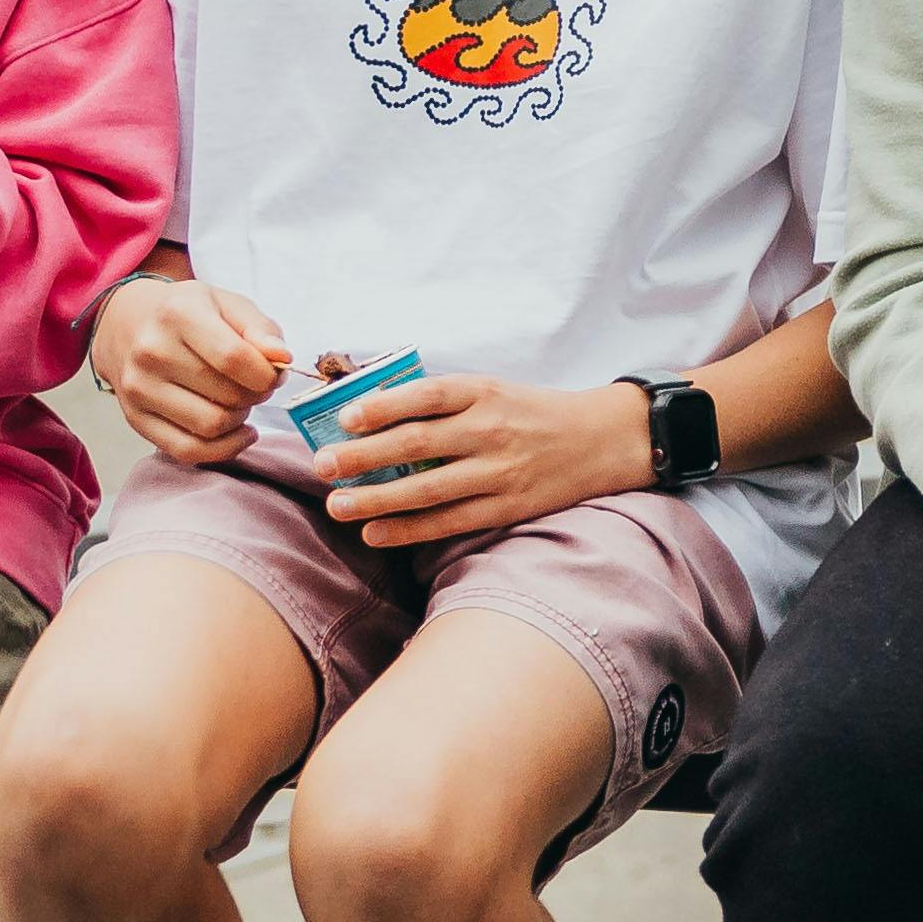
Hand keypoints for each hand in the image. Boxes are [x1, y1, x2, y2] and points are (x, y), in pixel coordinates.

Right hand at [93, 277, 291, 468]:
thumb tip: (282, 359)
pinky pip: (188, 451)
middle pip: (227, 395)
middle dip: (255, 395)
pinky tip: (238, 431)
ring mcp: (139, 388)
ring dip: (239, 419)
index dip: (267, 374)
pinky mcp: (135, 418)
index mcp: (179, 314)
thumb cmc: (188, 313)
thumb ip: (261, 328)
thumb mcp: (227, 304)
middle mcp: (152, 351)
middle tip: (254, 384)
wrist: (129, 323)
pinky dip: (223, 449)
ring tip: (239, 401)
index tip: (273, 373)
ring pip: (211, 426)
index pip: (234, 358)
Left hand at [320, 369, 651, 553]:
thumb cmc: (531, 411)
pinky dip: (408, 529)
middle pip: (417, 445)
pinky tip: (374, 532)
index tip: (344, 418)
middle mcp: (490, 430)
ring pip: (427, 490)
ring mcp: (499, 472)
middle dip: (363, 457)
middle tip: (322, 466)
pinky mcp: (507, 506)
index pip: (425, 397)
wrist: (599, 439)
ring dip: (376, 499)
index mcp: (483, 391)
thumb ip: (441, 401)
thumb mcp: (492, 389)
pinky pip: (449, 521)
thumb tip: (370, 412)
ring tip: (337, 505)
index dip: (382, 407)